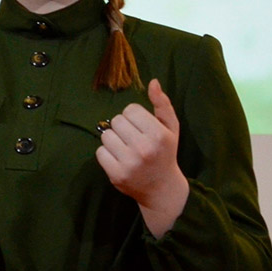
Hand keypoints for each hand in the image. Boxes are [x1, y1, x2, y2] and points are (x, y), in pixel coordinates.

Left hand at [95, 78, 189, 236]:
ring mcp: (129, 163)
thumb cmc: (166, 152)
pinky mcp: (116, 175)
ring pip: (106, 135)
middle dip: (124, 127)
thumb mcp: (171, 127)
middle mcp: (144, 149)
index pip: (130, 110)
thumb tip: (153, 82)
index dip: (135, 116)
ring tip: (126, 148)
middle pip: (117, 120)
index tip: (142, 127)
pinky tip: (120, 159)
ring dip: (114, 139)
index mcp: (158, 135)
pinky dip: (107, 154)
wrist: (162, 188)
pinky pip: (100, 152)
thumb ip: (162, 104)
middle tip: (133, 138)